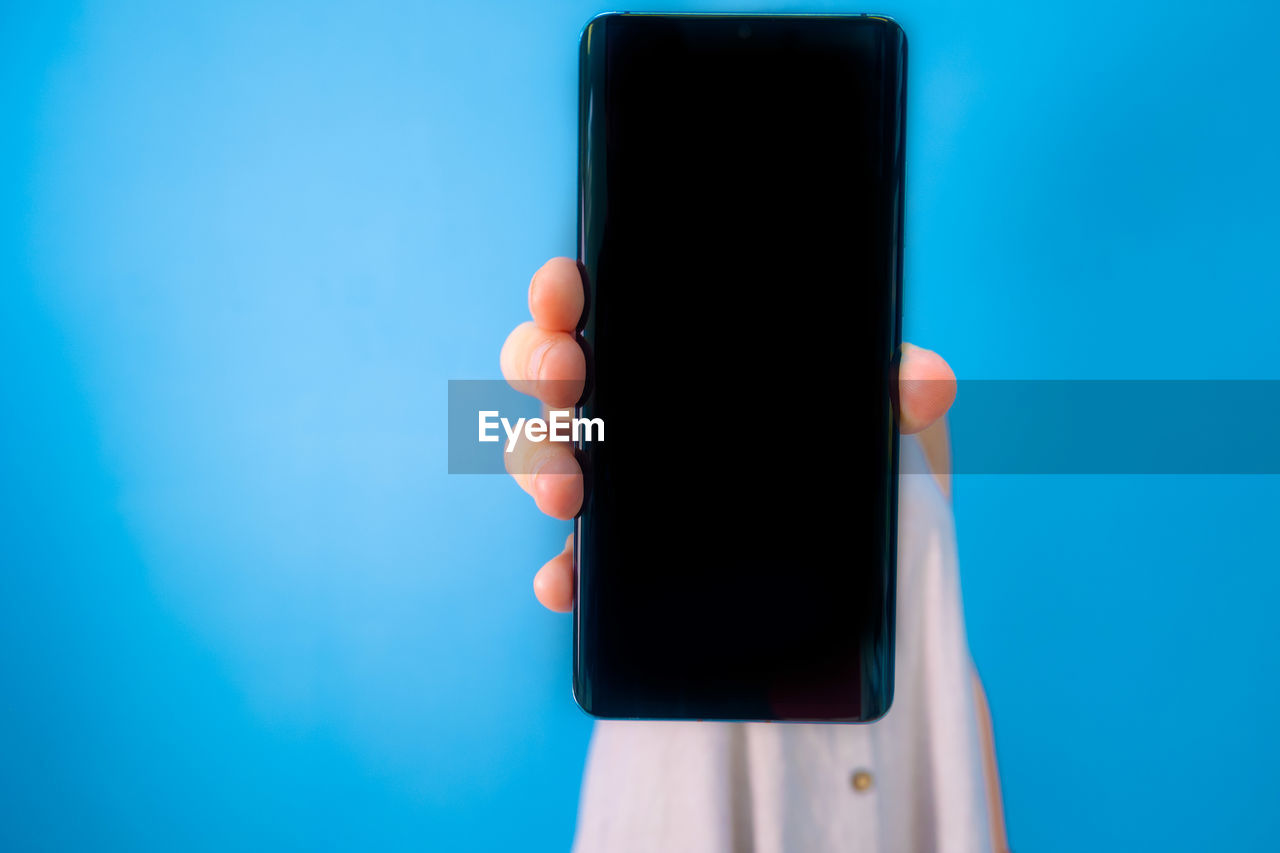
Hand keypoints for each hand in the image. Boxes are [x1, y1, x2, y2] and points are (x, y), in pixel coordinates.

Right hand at [501, 257, 956, 612]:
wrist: (879, 580)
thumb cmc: (870, 472)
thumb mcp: (891, 419)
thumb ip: (906, 386)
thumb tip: (922, 381)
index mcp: (683, 357)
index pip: (603, 304)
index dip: (566, 290)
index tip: (566, 292)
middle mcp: (639, 412)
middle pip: (552, 371)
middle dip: (539, 362)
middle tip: (567, 377)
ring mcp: (624, 488)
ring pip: (545, 457)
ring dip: (540, 464)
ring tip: (569, 489)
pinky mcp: (626, 566)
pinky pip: (574, 564)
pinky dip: (561, 572)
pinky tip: (564, 581)